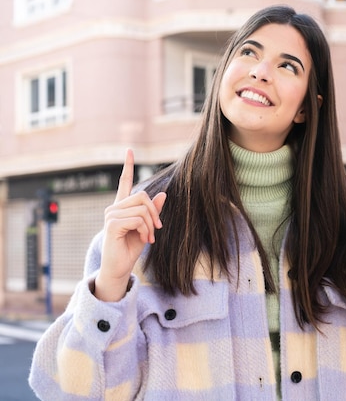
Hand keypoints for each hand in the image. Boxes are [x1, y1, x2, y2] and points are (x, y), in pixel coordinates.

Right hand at [95, 149, 165, 301]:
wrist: (120, 267)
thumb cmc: (131, 248)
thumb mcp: (148, 228)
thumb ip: (153, 212)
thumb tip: (163, 194)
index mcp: (122, 207)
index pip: (124, 182)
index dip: (127, 166)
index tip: (129, 150)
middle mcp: (114, 208)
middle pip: (142, 196)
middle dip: (155, 213)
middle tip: (157, 230)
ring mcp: (110, 215)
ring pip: (142, 209)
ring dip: (151, 226)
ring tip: (149, 238)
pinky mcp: (111, 224)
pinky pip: (137, 219)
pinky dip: (146, 230)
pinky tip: (144, 239)